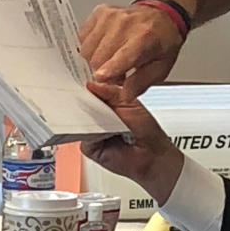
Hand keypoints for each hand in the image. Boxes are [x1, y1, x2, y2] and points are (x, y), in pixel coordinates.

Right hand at [79, 3, 184, 96]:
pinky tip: (105, 46)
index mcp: (145, 38)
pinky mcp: (99, 12)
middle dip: (104, 72)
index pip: (122, 56)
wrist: (162, 16)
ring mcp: (110, 16)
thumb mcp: (162, 67)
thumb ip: (142, 83)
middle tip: (118, 73)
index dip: (110, 70)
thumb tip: (125, 94)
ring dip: (96, 60)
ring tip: (113, 58)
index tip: (100, 78)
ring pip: (87, 50)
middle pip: (98, 58)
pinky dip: (91, 47)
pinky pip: (83, 38)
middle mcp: (125, 24)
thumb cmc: (162, 40)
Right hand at [81, 81, 183, 204]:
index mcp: (106, 103)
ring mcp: (92, 131)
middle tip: (77, 89)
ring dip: (84, 114)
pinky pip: (84, 136)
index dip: (86, 85)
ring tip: (89, 107)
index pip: (90, 91)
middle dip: (80, 98)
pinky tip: (98, 128)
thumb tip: (91, 84)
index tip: (78, 75)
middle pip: (81, 106)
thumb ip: (111, 92)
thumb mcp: (130, 103)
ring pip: (80, 120)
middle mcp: (97, 117)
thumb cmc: (146, 130)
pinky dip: (90, 131)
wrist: (152, 155)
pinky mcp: (89, 146)